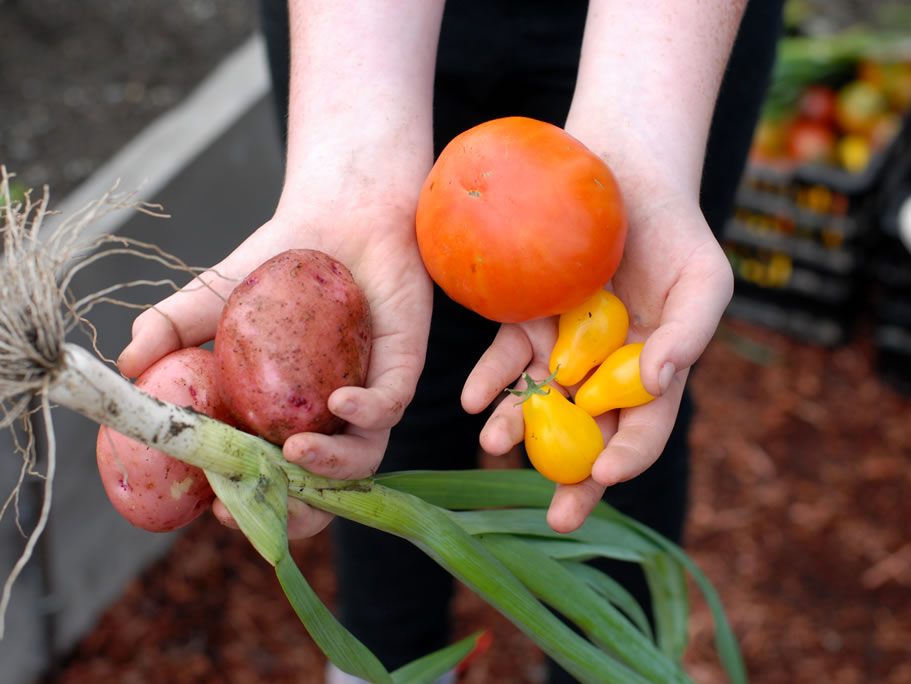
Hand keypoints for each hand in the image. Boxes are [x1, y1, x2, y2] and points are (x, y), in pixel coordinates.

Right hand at [118, 181, 432, 538]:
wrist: (334, 215)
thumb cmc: (274, 262)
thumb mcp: (210, 297)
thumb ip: (169, 328)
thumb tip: (126, 363)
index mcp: (280, 416)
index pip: (270, 480)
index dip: (249, 506)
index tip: (218, 510)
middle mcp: (326, 418)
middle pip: (321, 489)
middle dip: (296, 513)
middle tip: (258, 507)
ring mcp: (367, 395)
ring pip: (362, 458)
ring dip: (332, 468)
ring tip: (296, 450)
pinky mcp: (402, 368)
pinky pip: (391, 405)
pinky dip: (367, 411)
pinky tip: (339, 402)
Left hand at [461, 180, 731, 533]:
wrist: (625, 180)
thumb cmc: (675, 234)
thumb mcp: (703, 281)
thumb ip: (688, 335)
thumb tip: (657, 385)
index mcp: (652, 374)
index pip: (643, 428)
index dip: (626, 456)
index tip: (603, 474)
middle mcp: (604, 374)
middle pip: (588, 436)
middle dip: (572, 479)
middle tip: (559, 516)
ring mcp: (562, 350)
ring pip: (540, 404)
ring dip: (518, 428)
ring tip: (495, 442)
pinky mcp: (525, 322)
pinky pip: (506, 359)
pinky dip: (490, 380)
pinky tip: (475, 399)